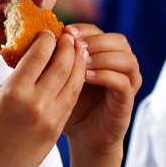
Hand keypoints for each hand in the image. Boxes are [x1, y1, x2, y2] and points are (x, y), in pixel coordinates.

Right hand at [0, 31, 85, 166]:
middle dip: (68, 46)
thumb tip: (28, 63)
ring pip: (73, 81)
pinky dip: (77, 82)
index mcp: (14, 91)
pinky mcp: (57, 129)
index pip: (40, 54)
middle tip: (69, 36)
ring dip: (78, 62)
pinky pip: (72, 99)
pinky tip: (77, 73)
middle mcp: (36, 102)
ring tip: (78, 50)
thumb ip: (13, 79)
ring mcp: (50, 117)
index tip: (49, 32)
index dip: (47, 39)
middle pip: (62, 64)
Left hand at [61, 23, 140, 157]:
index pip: (101, 32)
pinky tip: (86, 77)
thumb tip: (37, 38)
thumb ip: (56, 59)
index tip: (65, 32)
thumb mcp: (61, 79)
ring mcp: (128, 83)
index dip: (84, 29)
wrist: (82, 137)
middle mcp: (121, 66)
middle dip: (95, 41)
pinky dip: (106, 76)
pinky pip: (123, 82)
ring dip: (102, 57)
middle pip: (119, 40)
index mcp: (105, 56)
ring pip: (127, 59)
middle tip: (74, 46)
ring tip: (80, 62)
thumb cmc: (69, 105)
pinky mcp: (127, 101)